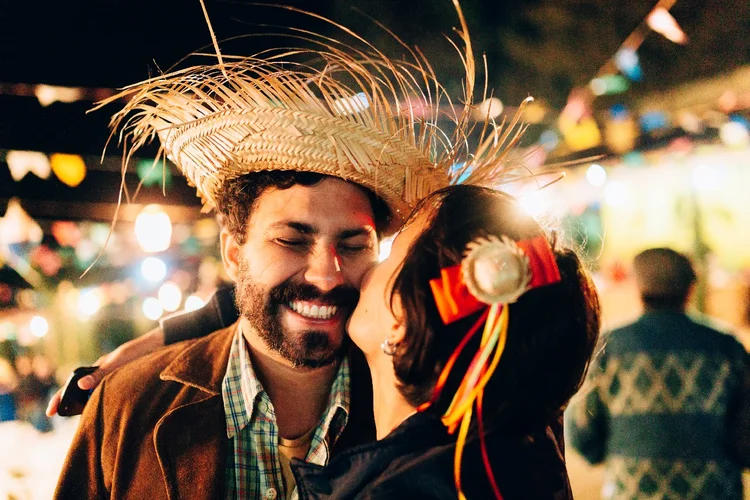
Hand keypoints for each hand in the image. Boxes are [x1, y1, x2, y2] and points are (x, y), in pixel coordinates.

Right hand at [46, 327, 164, 415]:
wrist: (156, 347)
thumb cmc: (135, 353)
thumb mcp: (117, 363)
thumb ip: (100, 374)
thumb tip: (80, 385)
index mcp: (96, 370)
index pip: (71, 385)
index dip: (60, 399)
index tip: (51, 412)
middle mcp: (101, 377)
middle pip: (81, 395)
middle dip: (73, 408)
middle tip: (75, 424)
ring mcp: (111, 381)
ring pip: (94, 398)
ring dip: (90, 408)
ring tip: (89, 423)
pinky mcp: (122, 386)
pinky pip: (108, 398)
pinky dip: (104, 407)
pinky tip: (107, 416)